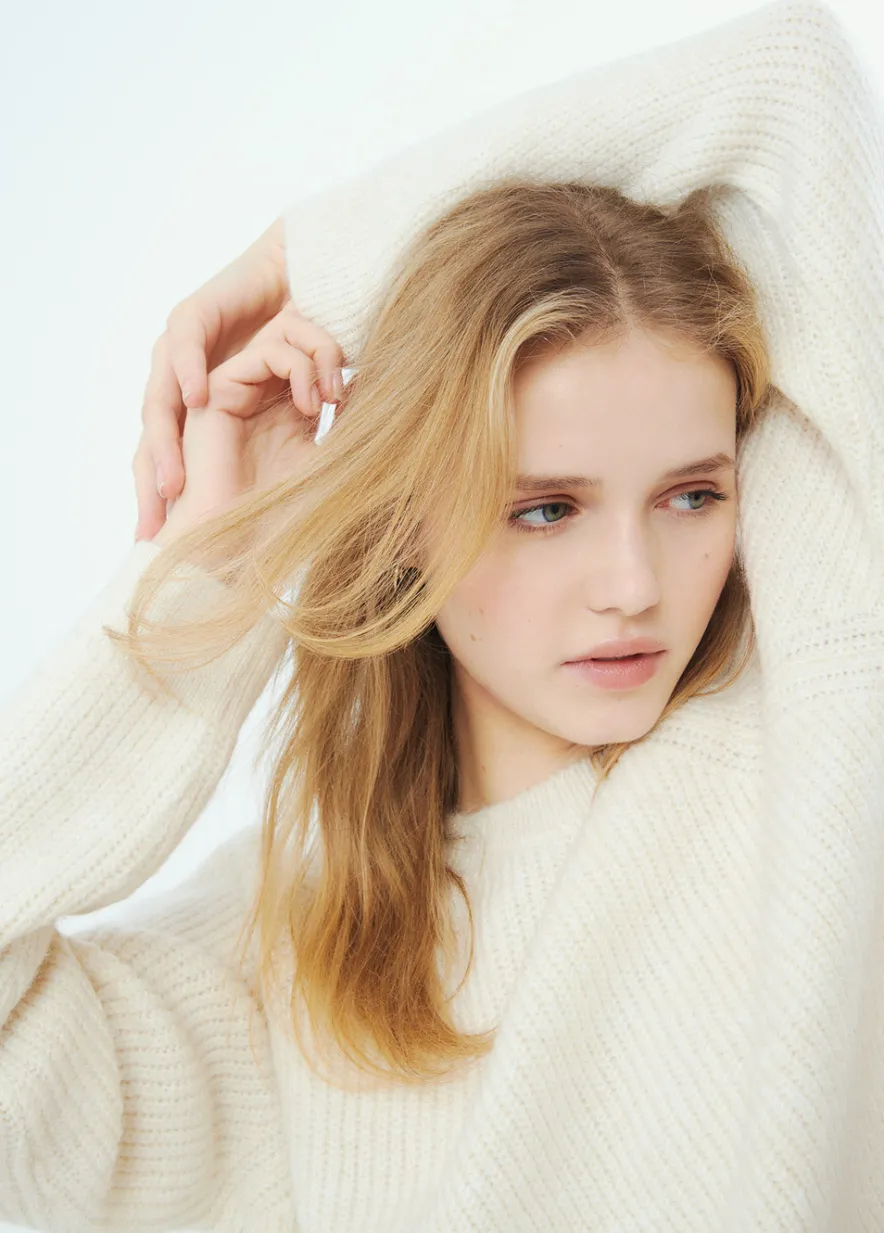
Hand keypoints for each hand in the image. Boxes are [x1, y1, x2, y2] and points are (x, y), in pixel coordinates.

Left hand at [132, 216, 346, 540]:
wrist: (300, 282)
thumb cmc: (298, 352)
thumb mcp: (286, 414)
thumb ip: (284, 449)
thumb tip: (295, 508)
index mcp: (196, 413)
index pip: (171, 464)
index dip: (166, 504)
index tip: (167, 549)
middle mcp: (178, 385)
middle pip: (153, 443)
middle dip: (153, 488)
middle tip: (158, 528)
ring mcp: (179, 351)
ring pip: (159, 401)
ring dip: (163, 442)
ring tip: (169, 481)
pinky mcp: (193, 315)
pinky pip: (184, 344)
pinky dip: (188, 371)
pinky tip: (197, 397)